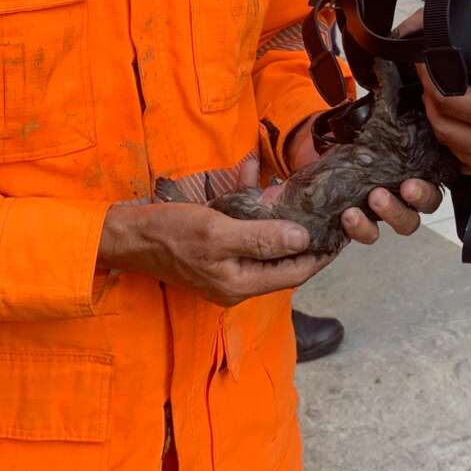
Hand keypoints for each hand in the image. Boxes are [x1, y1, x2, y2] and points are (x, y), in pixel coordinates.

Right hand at [98, 201, 329, 307]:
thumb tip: (302, 238)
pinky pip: (245, 237)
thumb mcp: (218, 231)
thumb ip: (261, 238)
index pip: (295, 273)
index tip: (343, 232)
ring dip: (280, 223)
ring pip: (265, 249)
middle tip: (326, 212)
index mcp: (240, 284)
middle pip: (283, 263)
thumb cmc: (170, 233)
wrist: (127, 235)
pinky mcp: (215, 258)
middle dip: (304, 237)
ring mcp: (225, 273)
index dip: (321, 253)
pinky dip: (254, 215)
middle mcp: (236, 284)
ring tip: (298, 199)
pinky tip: (254, 185)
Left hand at [282, 116, 442, 244]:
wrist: (317, 162)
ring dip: (393, 213)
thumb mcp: (369, 123)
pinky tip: (349, 215)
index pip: (436, 178)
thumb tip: (385, 63)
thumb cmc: (351, 143)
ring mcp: (385, 211)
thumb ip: (384, 102)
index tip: (414, 178)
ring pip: (406, 223)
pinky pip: (369, 235)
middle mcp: (405, 192)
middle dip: (418, 197)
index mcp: (413, 167)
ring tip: (372, 199)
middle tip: (404, 187)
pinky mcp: (362, 225)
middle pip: (427, 205)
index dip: (432, 182)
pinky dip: (362, 228)